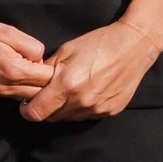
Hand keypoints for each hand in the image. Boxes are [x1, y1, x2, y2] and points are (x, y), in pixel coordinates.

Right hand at [0, 8, 55, 102]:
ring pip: (26, 98)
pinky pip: (13, 95)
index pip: (47, 79)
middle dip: (45, 82)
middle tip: (43, 65)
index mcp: (14, 71)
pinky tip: (17, 73)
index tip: (49, 58)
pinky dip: (20, 88)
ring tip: (30, 68)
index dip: (52, 68)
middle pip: (39, 94)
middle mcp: (6, 87)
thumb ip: (31, 47)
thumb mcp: (9, 32)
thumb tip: (40, 60)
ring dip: (33, 86)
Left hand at [21, 18, 162, 122]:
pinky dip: (82, 108)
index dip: (28, 109)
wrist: (135, 46)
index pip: (37, 113)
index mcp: (67, 85)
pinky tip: (88, 91)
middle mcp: (82, 102)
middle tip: (50, 92)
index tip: (28, 103)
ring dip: (64, 108)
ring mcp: (97, 109)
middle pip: (52, 117)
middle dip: (46, 107)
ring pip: (69, 118)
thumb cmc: (98, 43)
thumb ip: (47, 69)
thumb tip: (31, 82)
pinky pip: (87, 116)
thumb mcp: (67, 50)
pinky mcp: (109, 112)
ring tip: (71, 90)